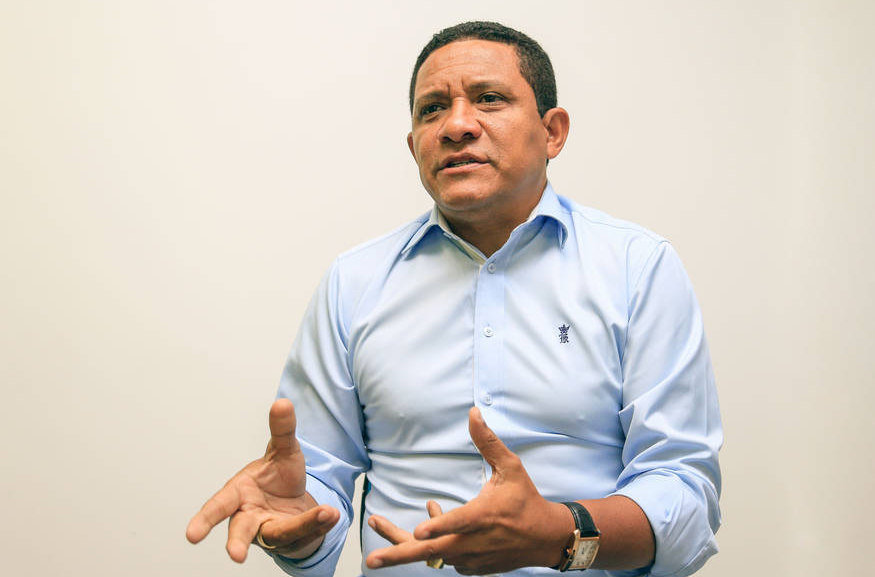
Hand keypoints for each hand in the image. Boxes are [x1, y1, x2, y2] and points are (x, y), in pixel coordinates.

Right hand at [185, 399, 339, 561]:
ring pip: (281, 533)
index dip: (204, 520)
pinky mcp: (290, 539)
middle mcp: (249, 516)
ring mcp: (269, 531)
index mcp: (238, 494)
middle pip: (240, 531)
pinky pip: (305, 533)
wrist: (295, 497)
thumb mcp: (284, 450)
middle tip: (235, 556)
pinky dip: (319, 523)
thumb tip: (282, 402)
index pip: (219, 506)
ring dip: (303, 526)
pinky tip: (332, 514)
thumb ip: (282, 430)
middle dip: (236, 543)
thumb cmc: (279, 475)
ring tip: (326, 514)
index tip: (191, 535)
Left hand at [365, 407, 573, 574]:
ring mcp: (471, 558)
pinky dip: (431, 544)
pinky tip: (426, 529)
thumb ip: (488, 442)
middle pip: (431, 552)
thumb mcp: (510, 467)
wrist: (545, 538)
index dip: (438, 527)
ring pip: (432, 556)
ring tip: (379, 524)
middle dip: (398, 556)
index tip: (418, 530)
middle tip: (372, 560)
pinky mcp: (472, 567)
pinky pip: (444, 558)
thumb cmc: (526, 499)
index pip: (458, 523)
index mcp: (483, 516)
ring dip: (406, 542)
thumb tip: (473, 412)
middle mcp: (474, 542)